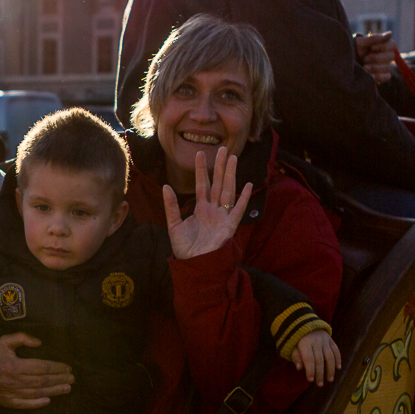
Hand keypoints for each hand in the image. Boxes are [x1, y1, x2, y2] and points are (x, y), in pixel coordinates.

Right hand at [0, 332, 72, 409]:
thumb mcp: (5, 341)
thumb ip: (22, 338)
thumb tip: (39, 343)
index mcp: (15, 366)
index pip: (42, 367)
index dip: (57, 368)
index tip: (68, 368)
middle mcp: (15, 381)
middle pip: (42, 381)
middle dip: (59, 380)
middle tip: (72, 379)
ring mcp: (11, 393)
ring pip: (37, 393)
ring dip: (54, 391)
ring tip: (67, 389)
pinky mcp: (6, 401)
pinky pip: (24, 404)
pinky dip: (37, 403)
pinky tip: (48, 400)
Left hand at [162, 146, 254, 260]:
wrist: (193, 264)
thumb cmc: (185, 248)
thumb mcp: (174, 225)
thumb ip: (171, 206)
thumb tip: (166, 187)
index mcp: (201, 208)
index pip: (203, 184)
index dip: (202, 170)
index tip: (200, 153)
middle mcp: (213, 209)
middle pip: (218, 183)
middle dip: (220, 166)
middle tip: (223, 149)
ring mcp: (223, 216)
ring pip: (228, 191)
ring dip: (231, 175)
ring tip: (233, 159)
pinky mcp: (229, 226)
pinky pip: (238, 210)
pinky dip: (243, 198)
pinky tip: (248, 185)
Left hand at [293, 331, 340, 385]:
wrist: (306, 323)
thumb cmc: (297, 339)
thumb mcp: (292, 346)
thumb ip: (296, 356)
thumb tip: (299, 368)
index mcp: (305, 343)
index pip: (308, 358)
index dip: (310, 370)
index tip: (310, 380)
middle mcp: (316, 341)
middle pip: (319, 359)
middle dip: (320, 373)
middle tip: (320, 384)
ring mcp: (324, 340)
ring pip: (330, 356)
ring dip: (331, 369)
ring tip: (330, 380)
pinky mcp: (330, 340)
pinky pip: (336, 350)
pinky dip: (338, 359)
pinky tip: (338, 368)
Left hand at [356, 31, 398, 83]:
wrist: (348, 60)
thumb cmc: (356, 49)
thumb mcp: (361, 42)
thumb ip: (374, 38)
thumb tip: (390, 34)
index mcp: (385, 44)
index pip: (393, 45)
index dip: (383, 47)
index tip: (372, 48)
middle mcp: (387, 55)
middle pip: (391, 56)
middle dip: (377, 58)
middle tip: (365, 58)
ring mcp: (386, 66)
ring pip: (388, 67)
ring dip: (376, 68)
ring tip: (365, 67)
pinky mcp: (383, 75)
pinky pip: (386, 77)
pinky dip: (379, 76)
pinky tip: (370, 75)